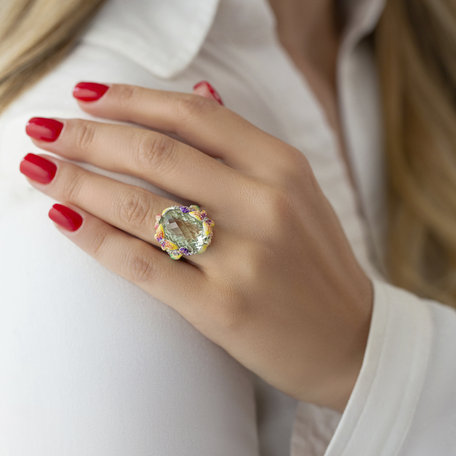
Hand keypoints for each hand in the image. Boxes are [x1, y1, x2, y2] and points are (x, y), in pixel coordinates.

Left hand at [20, 80, 372, 412]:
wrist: (352, 339)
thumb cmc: (318, 263)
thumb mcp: (296, 191)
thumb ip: (244, 146)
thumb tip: (198, 92)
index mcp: (283, 168)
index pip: (193, 115)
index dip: (131, 99)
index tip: (87, 94)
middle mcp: (264, 204)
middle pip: (156, 152)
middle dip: (88, 136)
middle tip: (44, 130)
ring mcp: (244, 258)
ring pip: (140, 205)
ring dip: (79, 182)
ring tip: (40, 170)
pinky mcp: (222, 308)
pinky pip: (143, 264)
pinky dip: (96, 239)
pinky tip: (65, 221)